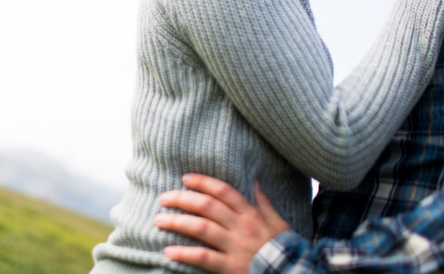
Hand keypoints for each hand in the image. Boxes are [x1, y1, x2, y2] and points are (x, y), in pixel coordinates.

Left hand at [155, 174, 290, 273]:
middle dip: (183, 199)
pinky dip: (184, 253)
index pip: (223, 191)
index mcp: (251, 215)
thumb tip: (255, 181)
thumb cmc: (284, 249)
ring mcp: (235, 247)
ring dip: (177, 222)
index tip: (185, 178)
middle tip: (164, 197)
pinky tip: (168, 251)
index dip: (203, 182)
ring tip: (159, 220)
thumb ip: (264, 202)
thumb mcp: (278, 223)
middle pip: (207, 206)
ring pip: (201, 228)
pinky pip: (203, 257)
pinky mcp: (231, 267)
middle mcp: (242, 227)